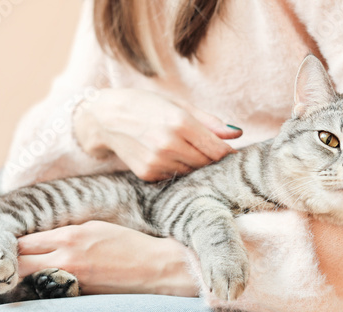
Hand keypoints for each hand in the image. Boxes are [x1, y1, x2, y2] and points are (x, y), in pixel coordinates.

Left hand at [18, 221, 198, 296]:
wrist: (154, 267)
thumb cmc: (129, 243)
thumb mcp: (95, 228)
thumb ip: (66, 234)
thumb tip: (42, 241)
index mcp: (70, 237)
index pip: (24, 242)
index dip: (12, 244)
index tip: (10, 245)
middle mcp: (65, 259)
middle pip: (19, 264)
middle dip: (11, 263)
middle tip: (10, 262)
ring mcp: (71, 280)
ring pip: (31, 280)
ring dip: (25, 276)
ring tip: (27, 271)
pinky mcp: (79, 294)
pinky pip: (51, 290)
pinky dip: (44, 285)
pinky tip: (47, 281)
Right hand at [73, 88, 241, 180]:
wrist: (106, 117)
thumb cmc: (145, 105)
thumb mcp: (178, 104)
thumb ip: (209, 121)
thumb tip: (237, 134)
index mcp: (180, 122)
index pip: (217, 149)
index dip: (227, 152)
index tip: (230, 152)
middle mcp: (169, 144)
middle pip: (206, 163)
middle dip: (212, 158)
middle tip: (209, 150)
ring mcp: (157, 161)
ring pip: (191, 172)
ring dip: (195, 164)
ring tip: (185, 148)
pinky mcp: (147, 173)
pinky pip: (174, 175)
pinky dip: (177, 168)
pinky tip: (168, 155)